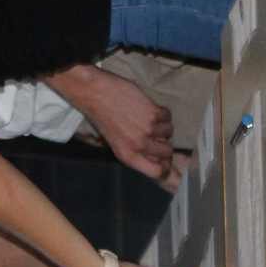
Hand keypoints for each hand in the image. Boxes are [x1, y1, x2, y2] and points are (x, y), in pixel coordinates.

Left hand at [48, 65, 176, 190]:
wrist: (96, 94)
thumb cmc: (103, 116)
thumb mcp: (115, 142)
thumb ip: (135, 152)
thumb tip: (157, 158)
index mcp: (127, 156)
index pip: (157, 172)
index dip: (165, 167)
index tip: (165, 159)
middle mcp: (138, 145)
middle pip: (167, 152)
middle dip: (164, 143)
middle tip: (155, 134)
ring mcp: (147, 129)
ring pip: (169, 132)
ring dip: (161, 125)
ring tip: (147, 117)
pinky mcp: (153, 113)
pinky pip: (168, 116)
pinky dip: (161, 112)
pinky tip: (148, 108)